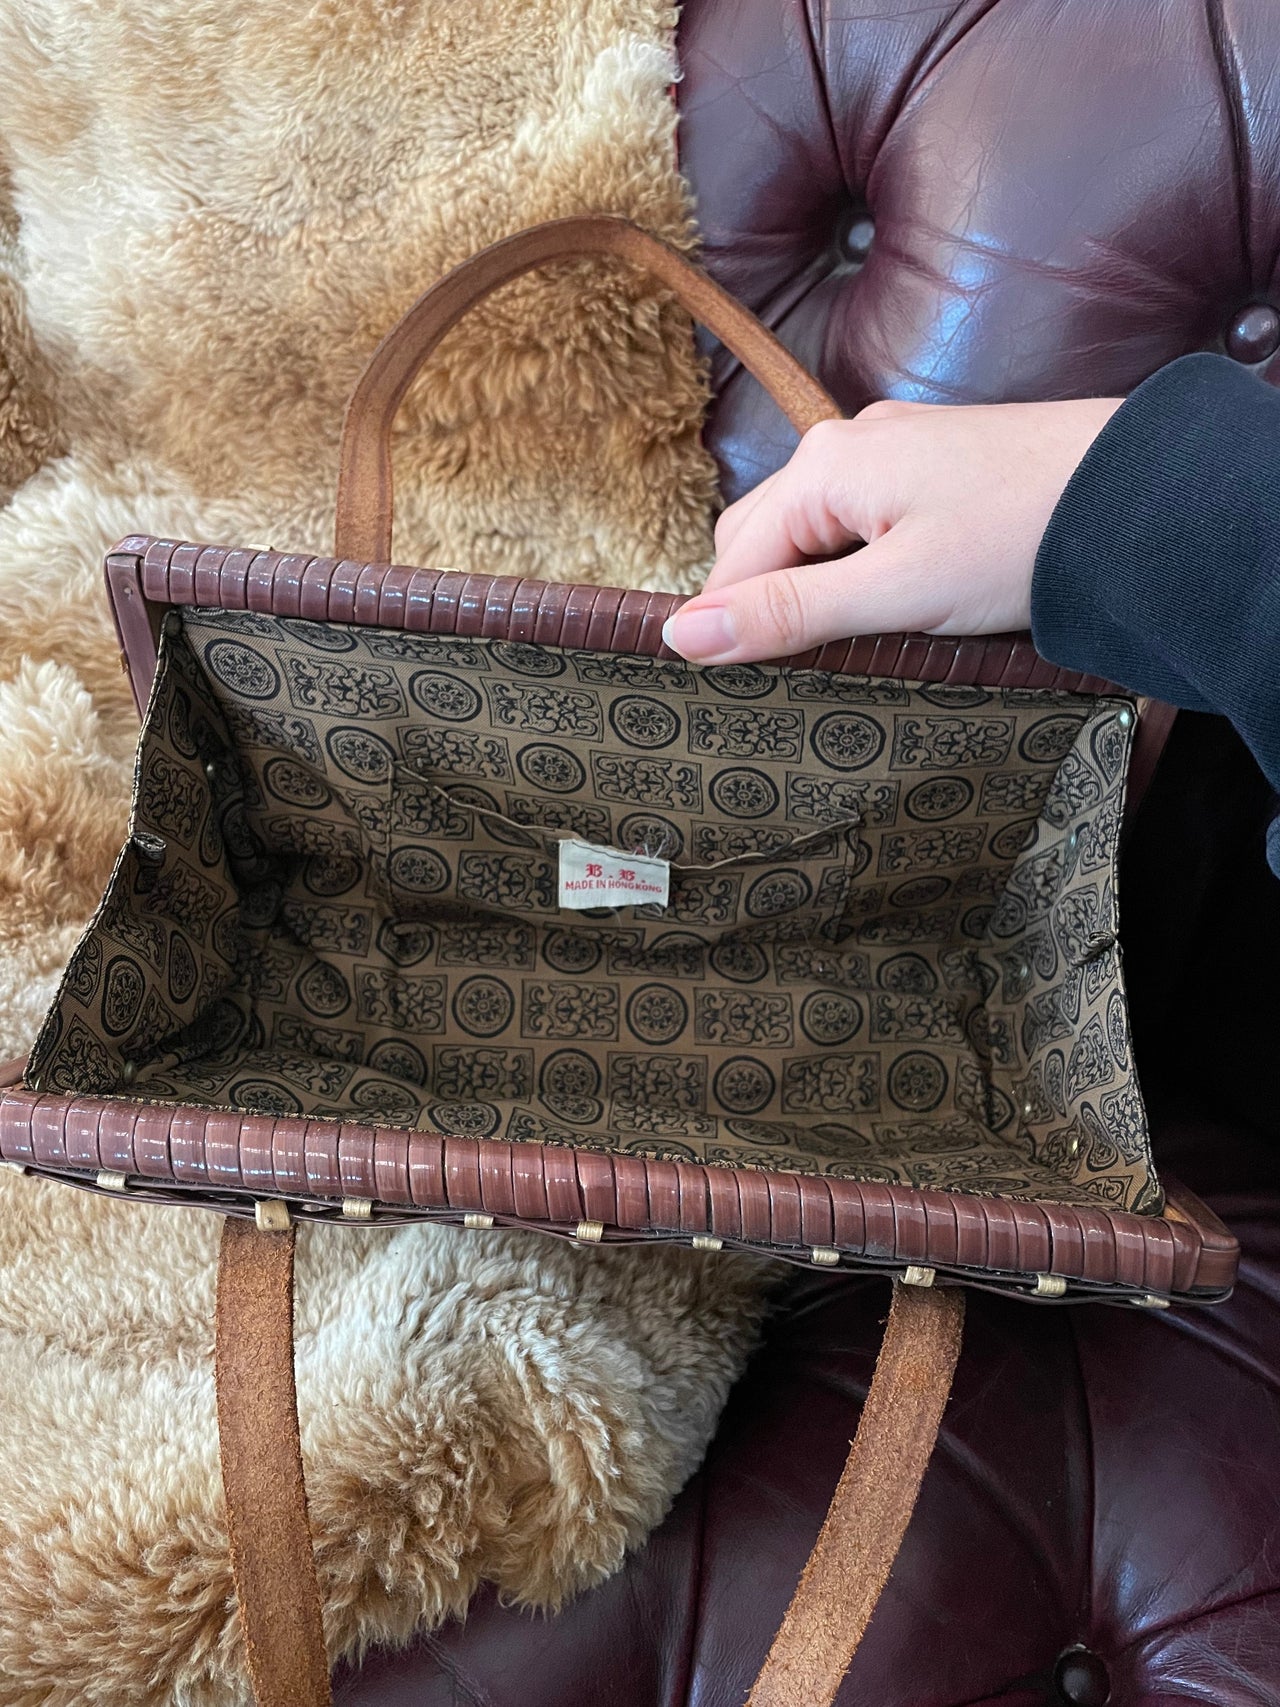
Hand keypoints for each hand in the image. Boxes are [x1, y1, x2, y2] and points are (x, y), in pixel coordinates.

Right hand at [662, 397, 1121, 662]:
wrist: (1142, 495)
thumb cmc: (1021, 540)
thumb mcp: (893, 593)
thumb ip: (786, 613)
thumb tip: (681, 635)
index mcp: (824, 468)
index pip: (732, 561)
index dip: (729, 629)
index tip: (734, 694)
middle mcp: (848, 443)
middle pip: (763, 538)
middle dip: (768, 602)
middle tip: (802, 673)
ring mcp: (895, 448)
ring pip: (813, 531)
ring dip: (814, 586)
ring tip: (854, 642)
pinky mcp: (936, 464)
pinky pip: (860, 520)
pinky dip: (857, 565)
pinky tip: (894, 602)